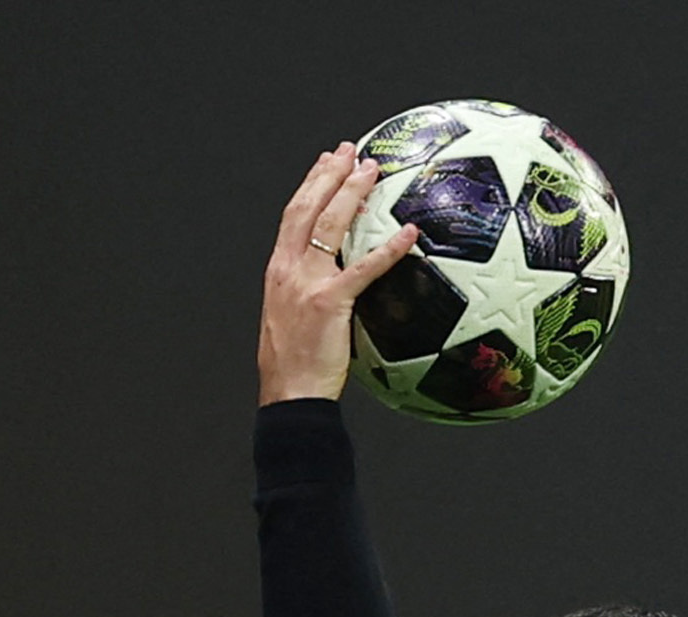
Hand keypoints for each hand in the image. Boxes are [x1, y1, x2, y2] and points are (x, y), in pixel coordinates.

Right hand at [257, 142, 418, 403]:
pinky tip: (409, 233)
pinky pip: (364, 268)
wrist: (289, 393)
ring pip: (329, 225)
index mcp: (279, 270)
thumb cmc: (297, 366)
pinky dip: (388, 249)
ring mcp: (307, 282)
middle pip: (307, 208)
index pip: (293, 215)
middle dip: (329, 174)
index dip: (310, 184)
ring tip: (371, 169)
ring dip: (351, 193)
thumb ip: (314, 292)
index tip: (326, 162)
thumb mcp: (296, 318)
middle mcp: (288, 268)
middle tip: (349, 151)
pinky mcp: (329, 302)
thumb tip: (340, 284)